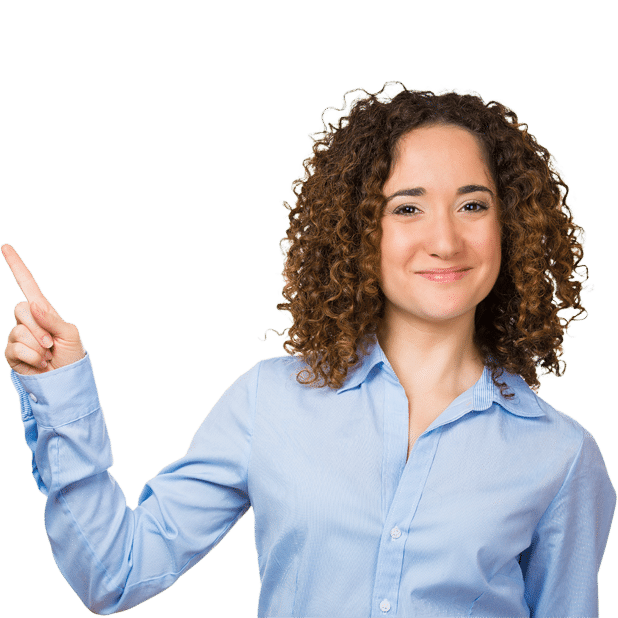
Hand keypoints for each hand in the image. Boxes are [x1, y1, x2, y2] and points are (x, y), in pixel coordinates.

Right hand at [2, 244, 85, 374]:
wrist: (66, 381)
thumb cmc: (72, 356)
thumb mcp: (69, 334)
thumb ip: (51, 318)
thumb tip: (32, 304)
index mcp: (44, 311)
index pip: (28, 285)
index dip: (17, 266)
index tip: (5, 247)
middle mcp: (28, 320)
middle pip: (21, 308)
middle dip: (39, 328)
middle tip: (51, 344)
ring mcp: (18, 336)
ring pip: (19, 330)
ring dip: (38, 346)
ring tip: (48, 355)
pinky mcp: (11, 353)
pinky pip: (16, 348)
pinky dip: (33, 357)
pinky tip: (40, 364)